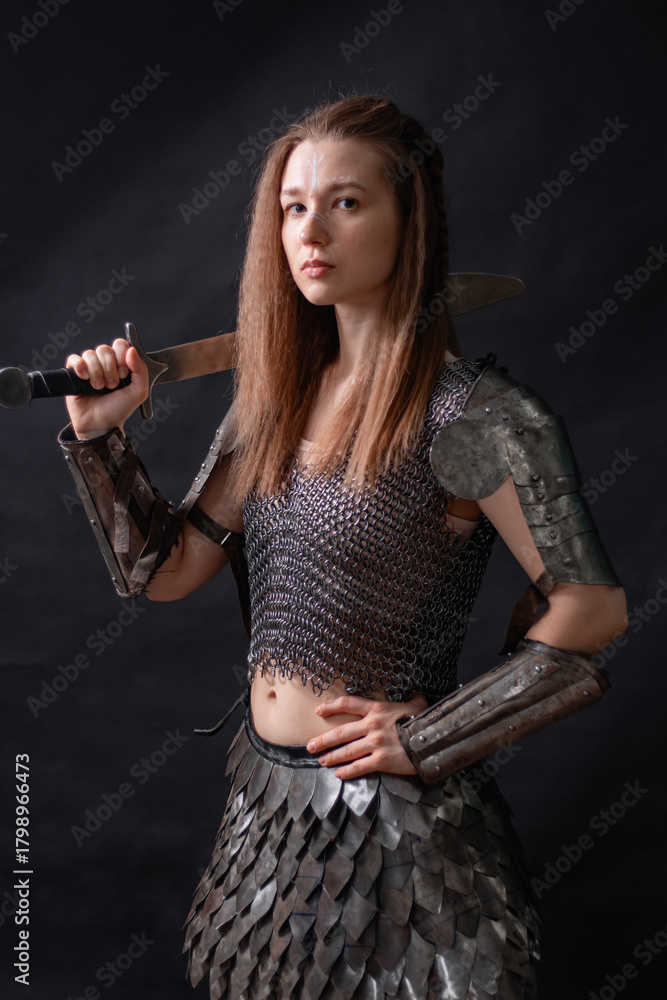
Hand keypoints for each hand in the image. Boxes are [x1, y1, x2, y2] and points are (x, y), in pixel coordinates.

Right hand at [65, 340, 148, 439]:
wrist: (100, 424)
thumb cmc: (119, 410)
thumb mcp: (139, 392)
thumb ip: (141, 370)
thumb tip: (132, 350)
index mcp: (121, 364)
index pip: (120, 345)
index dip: (121, 357)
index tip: (124, 374)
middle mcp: (105, 364)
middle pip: (104, 349)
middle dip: (109, 368)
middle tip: (112, 385)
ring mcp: (89, 368)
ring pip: (89, 354)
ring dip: (96, 372)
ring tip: (99, 388)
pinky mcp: (74, 373)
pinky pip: (74, 359)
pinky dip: (80, 366)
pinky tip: (84, 378)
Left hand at [306, 692, 428, 778]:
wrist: (433, 740)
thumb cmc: (424, 721)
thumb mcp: (417, 704)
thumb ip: (411, 699)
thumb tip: (415, 693)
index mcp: (378, 709)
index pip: (348, 703)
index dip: (331, 706)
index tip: (319, 710)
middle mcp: (372, 726)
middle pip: (341, 732)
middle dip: (323, 740)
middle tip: (310, 745)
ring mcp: (375, 744)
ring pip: (346, 751)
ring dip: (331, 757)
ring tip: (322, 761)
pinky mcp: (381, 761)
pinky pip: (359, 767)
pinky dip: (347, 772)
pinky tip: (339, 774)